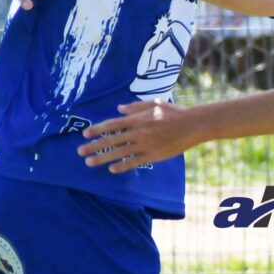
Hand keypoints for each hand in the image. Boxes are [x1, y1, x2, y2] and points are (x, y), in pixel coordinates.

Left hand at [80, 101, 194, 173]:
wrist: (193, 125)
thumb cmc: (174, 112)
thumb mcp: (154, 103)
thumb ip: (135, 107)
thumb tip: (118, 109)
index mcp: (137, 119)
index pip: (112, 125)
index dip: (97, 129)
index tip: (85, 134)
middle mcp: (138, 132)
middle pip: (112, 140)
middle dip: (94, 146)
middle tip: (80, 152)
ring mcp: (145, 145)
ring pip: (119, 153)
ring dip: (103, 158)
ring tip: (90, 163)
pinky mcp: (153, 155)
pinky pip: (134, 162)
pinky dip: (122, 166)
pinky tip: (112, 169)